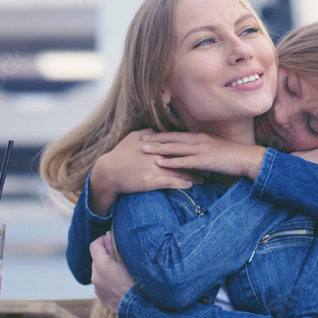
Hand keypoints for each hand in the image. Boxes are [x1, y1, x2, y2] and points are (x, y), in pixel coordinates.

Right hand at [88, 129, 203, 214]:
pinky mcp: (149, 181)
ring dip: (193, 176)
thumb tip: (157, 131)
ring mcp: (153, 168)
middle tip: (210, 166)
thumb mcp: (132, 138)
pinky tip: (190, 186)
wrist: (107, 172)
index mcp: (153, 144)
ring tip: (205, 178)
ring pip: (178, 171)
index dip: (190, 149)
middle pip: (181, 159)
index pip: (176, 145)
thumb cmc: (119, 154)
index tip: (202, 151)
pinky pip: (169, 183)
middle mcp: (155, 155)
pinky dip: (181, 184)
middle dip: (197, 163)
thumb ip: (147, 133)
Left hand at [90, 232, 134, 310]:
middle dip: (106, 255)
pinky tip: (121, 282)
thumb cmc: (138, 281)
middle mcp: (95, 277)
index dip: (102, 240)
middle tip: (121, 256)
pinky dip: (109, 279)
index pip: (94, 246)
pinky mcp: (101, 297)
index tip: (111, 240)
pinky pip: (102, 283)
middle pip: (97, 259)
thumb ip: (115, 247)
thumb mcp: (128, 260)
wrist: (140, 307)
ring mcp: (97, 288)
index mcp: (101, 266)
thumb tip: (108, 236)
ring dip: (107, 268)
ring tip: (123, 271)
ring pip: (100, 272)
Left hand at [142, 131, 267, 180]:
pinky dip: (170, 162)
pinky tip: (159, 163)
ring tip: (143, 150)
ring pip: (174, 148)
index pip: (175, 134)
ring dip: (158, 149)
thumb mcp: (213, 146)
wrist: (246, 158)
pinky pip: (183, 161)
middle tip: (138, 140)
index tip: (147, 134)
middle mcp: (197, 139)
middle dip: (154, 139)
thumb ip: (201, 147)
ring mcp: (200, 149)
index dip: (160, 135)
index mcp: (199, 136)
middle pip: (171, 139)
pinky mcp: (203, 160)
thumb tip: (190, 151)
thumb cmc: (231, 155)